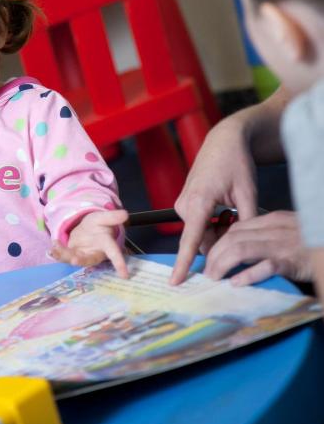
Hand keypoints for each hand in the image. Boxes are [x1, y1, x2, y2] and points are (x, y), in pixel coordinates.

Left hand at [50, 209, 128, 277]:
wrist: (86, 228)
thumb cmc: (98, 224)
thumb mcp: (103, 218)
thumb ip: (112, 217)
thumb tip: (125, 214)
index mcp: (107, 244)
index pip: (114, 253)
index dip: (119, 263)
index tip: (125, 275)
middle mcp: (95, 253)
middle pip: (90, 259)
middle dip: (82, 260)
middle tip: (75, 260)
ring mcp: (83, 255)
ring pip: (75, 259)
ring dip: (65, 256)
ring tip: (56, 249)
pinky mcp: (72, 255)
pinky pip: (65, 257)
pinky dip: (58, 254)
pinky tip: (51, 249)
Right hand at [171, 115, 257, 284]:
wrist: (223, 141)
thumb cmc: (236, 163)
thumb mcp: (248, 194)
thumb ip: (244, 224)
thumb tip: (242, 248)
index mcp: (199, 202)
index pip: (190, 240)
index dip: (183, 263)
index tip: (175, 282)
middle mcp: (185, 205)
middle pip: (201, 240)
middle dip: (220, 239)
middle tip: (237, 218)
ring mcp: (182, 204)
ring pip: (201, 233)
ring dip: (218, 231)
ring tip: (232, 210)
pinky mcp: (184, 203)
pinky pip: (198, 224)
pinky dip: (212, 224)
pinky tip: (224, 208)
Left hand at [202, 210, 312, 285]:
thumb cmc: (313, 244)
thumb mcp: (289, 232)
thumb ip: (269, 236)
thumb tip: (243, 250)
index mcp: (274, 221)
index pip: (236, 228)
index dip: (219, 242)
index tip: (210, 257)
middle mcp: (275, 230)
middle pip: (233, 238)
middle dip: (215, 255)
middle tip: (207, 272)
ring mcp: (283, 245)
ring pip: (242, 249)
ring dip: (223, 264)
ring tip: (214, 277)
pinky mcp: (292, 263)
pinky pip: (266, 266)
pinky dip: (248, 274)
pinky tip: (236, 283)